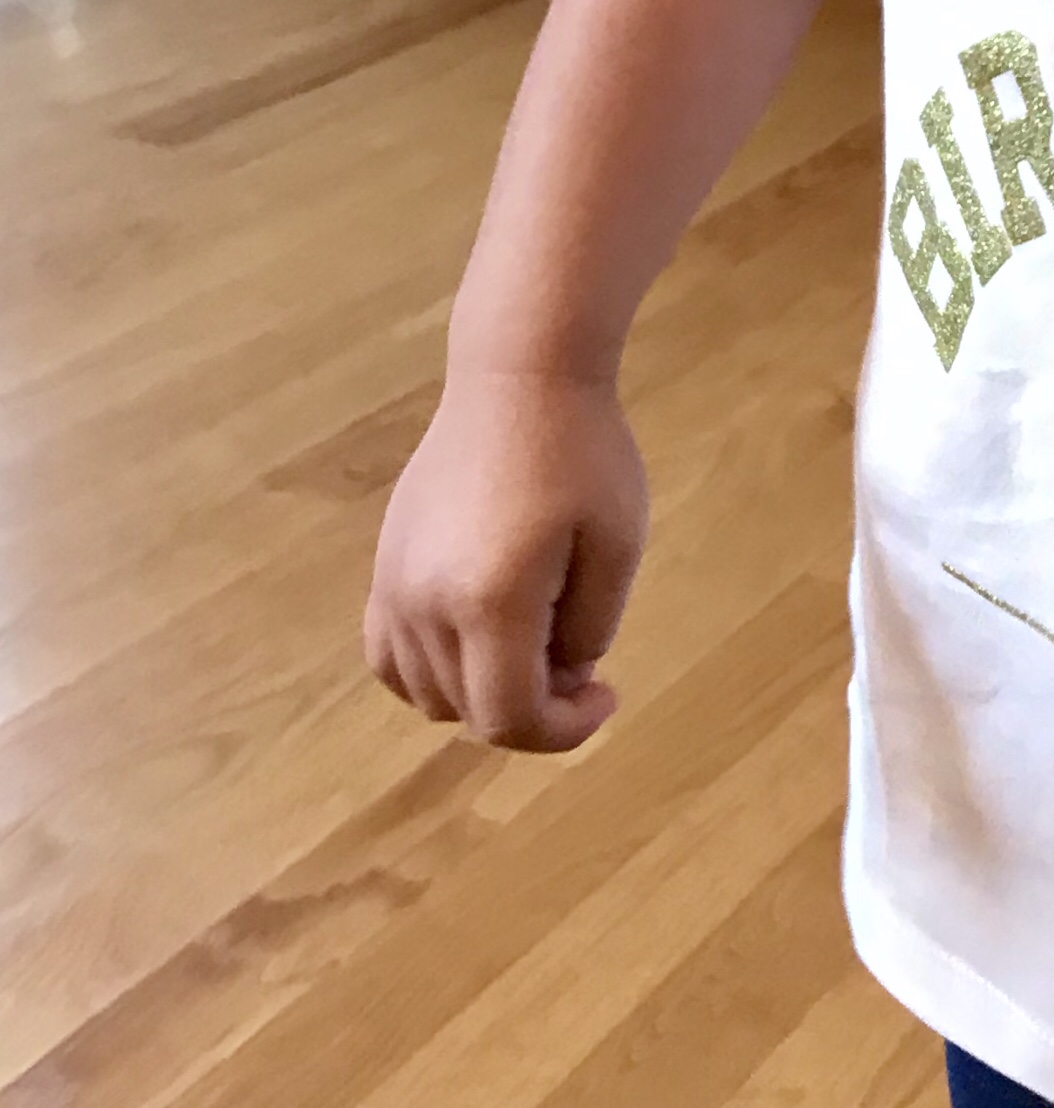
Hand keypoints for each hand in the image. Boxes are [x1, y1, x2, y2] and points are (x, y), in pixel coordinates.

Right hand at [364, 367, 647, 751]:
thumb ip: (591, 628)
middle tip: (579, 653)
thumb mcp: (617, 545)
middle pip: (468, 712)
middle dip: (533, 706)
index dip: (562, 731)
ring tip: (534, 637)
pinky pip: (389, 657)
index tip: (606, 693)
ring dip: (482, 691)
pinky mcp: (382, 566)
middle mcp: (425, 606)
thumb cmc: (585, 453)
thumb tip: (558, 677)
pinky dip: (430, 672)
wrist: (518, 376)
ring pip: (426, 694)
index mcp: (490, 602)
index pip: (507, 719)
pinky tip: (478, 638)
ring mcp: (393, 587)